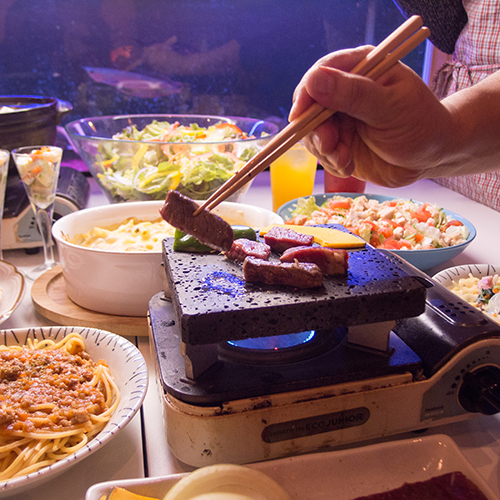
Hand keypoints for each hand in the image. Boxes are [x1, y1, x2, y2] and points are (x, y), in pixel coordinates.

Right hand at [289, 46, 453, 186]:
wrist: (432, 156)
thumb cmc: (420, 124)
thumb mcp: (390, 107)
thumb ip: (353, 95)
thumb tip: (314, 80)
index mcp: (361, 69)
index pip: (321, 73)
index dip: (306, 94)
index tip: (300, 116)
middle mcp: (345, 92)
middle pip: (309, 106)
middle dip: (315, 130)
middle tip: (331, 147)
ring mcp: (341, 120)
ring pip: (312, 133)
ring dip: (325, 151)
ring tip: (346, 161)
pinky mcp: (340, 143)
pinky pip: (321, 153)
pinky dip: (331, 163)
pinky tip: (349, 166)